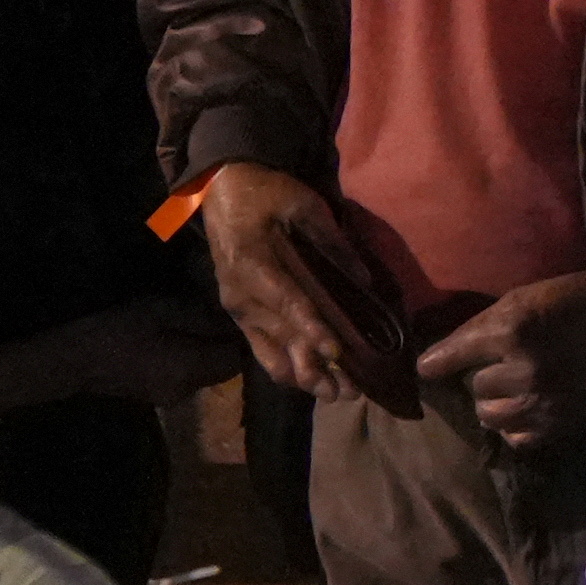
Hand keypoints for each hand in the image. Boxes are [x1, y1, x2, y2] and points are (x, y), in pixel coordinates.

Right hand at [0, 292, 243, 415]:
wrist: (72, 360)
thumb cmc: (116, 330)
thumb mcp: (162, 310)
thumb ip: (202, 316)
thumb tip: (235, 318)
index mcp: (192, 369)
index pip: (238, 358)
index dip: (244, 336)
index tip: (240, 313)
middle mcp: (188, 389)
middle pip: (224, 367)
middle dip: (225, 343)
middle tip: (218, 314)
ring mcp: (171, 396)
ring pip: (206, 372)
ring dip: (206, 350)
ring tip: (196, 322)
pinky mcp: (157, 395)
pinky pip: (187, 375)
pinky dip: (189, 357)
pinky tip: (175, 338)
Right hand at [197, 164, 418, 411]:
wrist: (223, 188)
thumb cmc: (264, 193)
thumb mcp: (301, 203)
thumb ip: (331, 240)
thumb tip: (363, 278)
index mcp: (252, 263)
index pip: (286, 303)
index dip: (311, 329)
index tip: (336, 352)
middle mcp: (240, 294)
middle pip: (280, 337)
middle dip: (314, 367)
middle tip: (348, 392)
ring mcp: (238, 308)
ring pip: (269, 351)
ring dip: (302, 376)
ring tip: (336, 396)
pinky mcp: (241, 314)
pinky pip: (262, 347)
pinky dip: (285, 366)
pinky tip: (308, 382)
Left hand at [418, 263, 585, 453]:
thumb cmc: (566, 301)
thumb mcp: (517, 300)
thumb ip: (479, 328)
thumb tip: (440, 357)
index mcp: (511, 332)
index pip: (452, 356)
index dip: (435, 363)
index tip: (427, 368)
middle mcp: (523, 371)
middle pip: (475, 388)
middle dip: (482, 378)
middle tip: (498, 368)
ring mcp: (542, 401)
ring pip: (491, 416)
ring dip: (496, 404)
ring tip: (510, 391)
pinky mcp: (559, 421)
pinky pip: (517, 436)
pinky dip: (515, 426)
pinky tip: (524, 410)